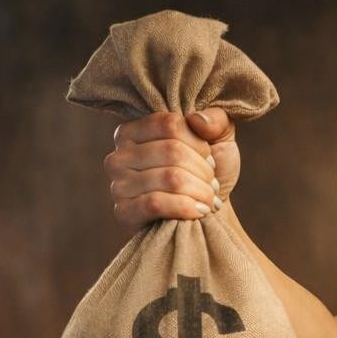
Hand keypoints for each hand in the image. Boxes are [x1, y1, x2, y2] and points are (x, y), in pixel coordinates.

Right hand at [104, 108, 238, 231]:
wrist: (204, 218)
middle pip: (172, 151)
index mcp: (134, 131)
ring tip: (208, 199)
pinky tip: (199, 211)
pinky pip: (157, 203)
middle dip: (203, 171)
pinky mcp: (123, 212)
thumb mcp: (219, 140)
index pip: (171, 124)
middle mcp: (118, 155)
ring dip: (200, 191)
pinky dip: (186, 207)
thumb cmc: (208, 175)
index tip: (210, 159)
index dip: (199, 144)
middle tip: (212, 185)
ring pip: (170, 178)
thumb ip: (217, 119)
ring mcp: (117, 185)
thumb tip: (197, 118)